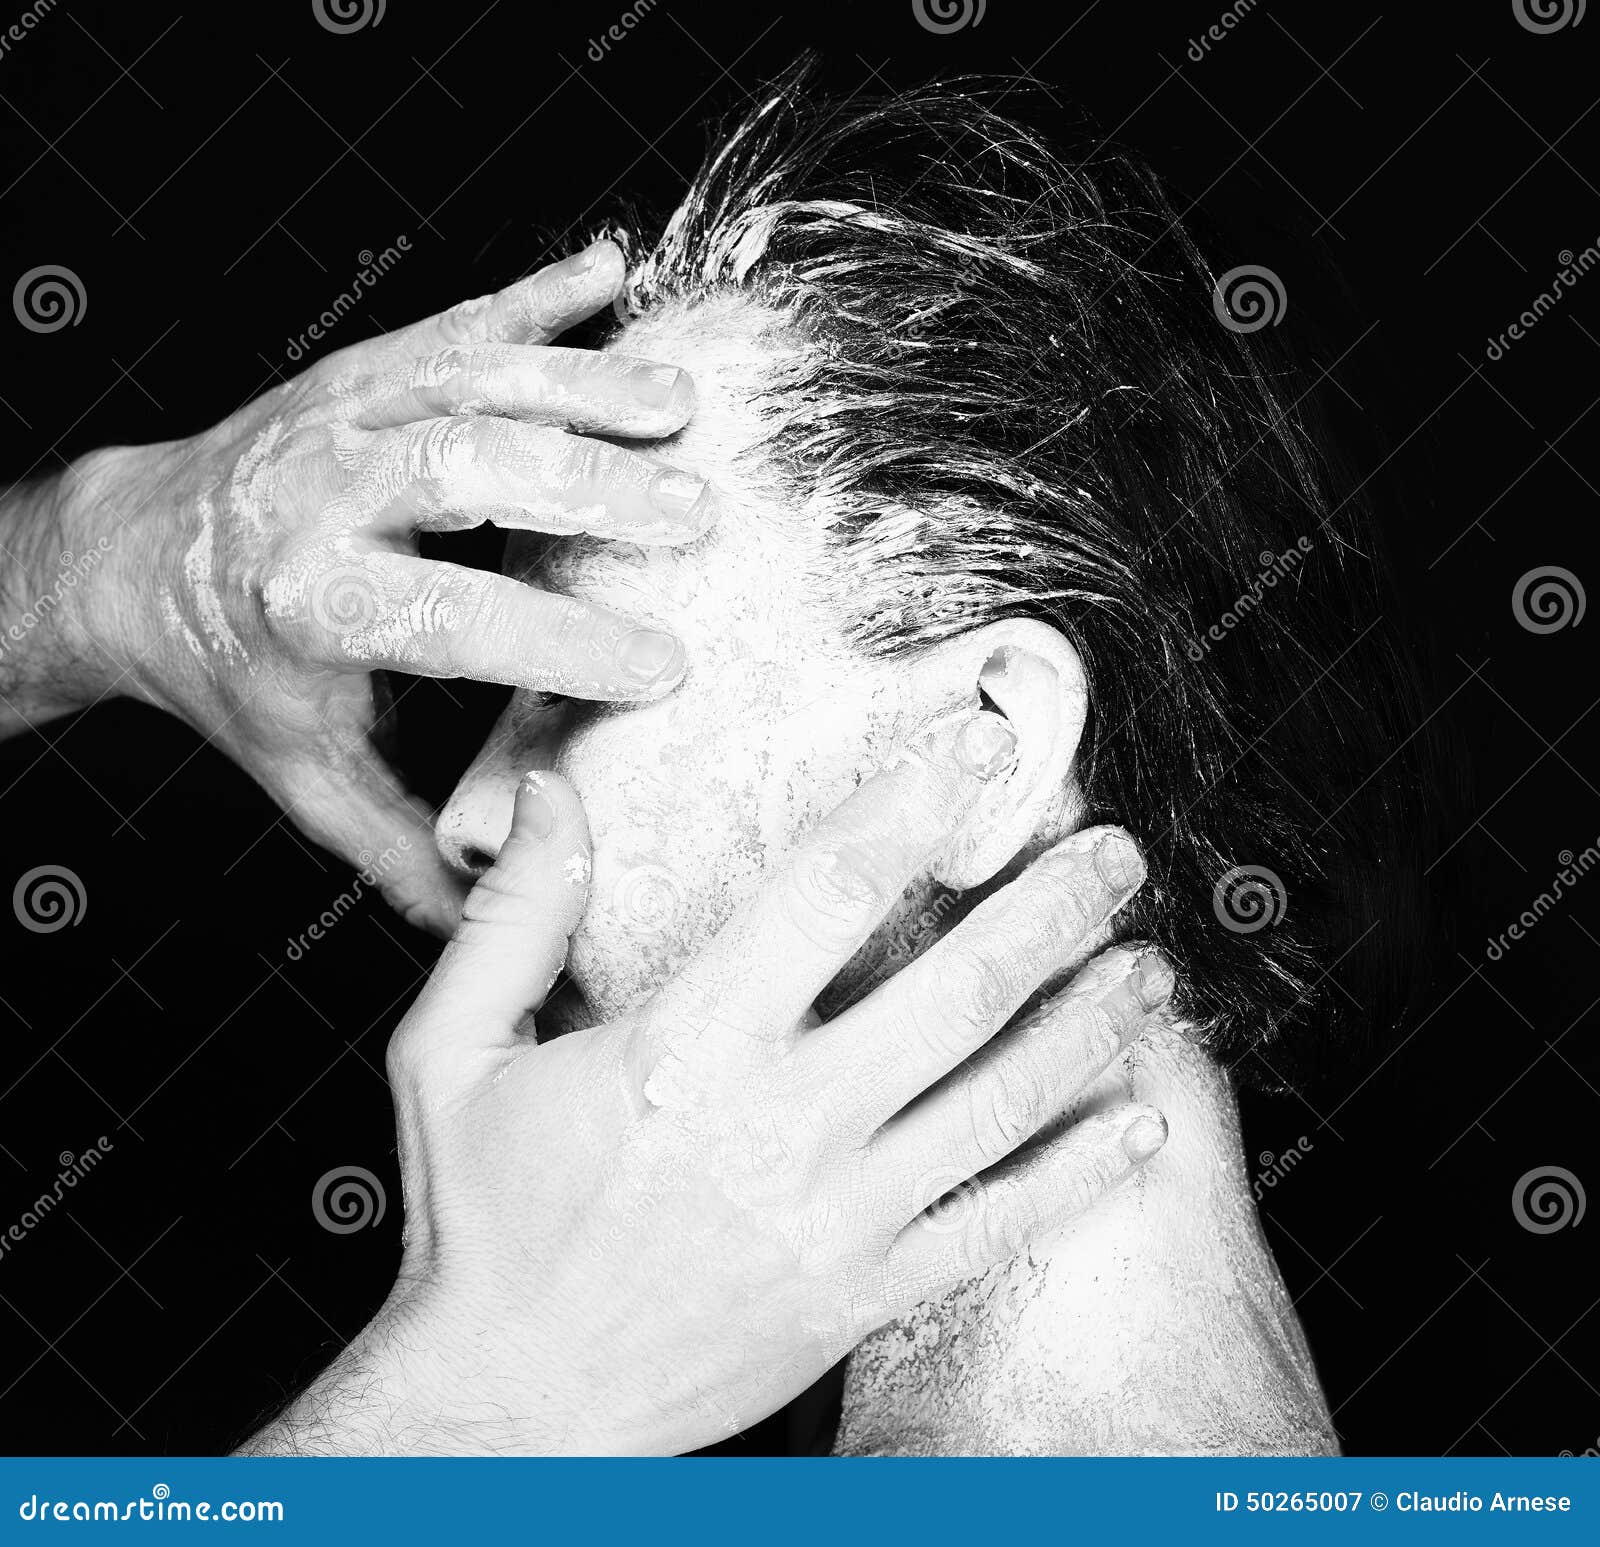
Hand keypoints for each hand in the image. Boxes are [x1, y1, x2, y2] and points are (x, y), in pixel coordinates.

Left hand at [64, 239, 704, 932]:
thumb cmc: (240, 670)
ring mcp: (343, 411)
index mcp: (312, 604)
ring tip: (683, 410)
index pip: (450, 617)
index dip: (561, 641)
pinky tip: (612, 271)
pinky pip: (456, 318)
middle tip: (696, 517)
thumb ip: (406, 850)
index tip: (663, 664)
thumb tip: (502, 925)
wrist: (146, 555)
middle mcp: (323, 492)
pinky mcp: (364, 365)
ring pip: (469, 377)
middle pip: (464, 467)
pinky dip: (538, 296)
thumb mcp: (310, 774)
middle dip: (588, 489)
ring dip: (584, 385)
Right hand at [314, 708, 1169, 1455]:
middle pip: (956, 990)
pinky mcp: (865, 1294)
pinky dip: (1078, 1173)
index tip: (977, 746)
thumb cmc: (482, 1224)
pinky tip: (1141, 1124)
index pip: (829, 891)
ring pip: (1000, 1101)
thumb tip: (544, 792)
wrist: (510, 1406)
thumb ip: (514, 918)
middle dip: (1050, 908)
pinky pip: (997, 1225)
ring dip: (1088, 1024)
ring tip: (1149, 962)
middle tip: (1114, 850)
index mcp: (687, 1048)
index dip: (914, 803)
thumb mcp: (451, 1053)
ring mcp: (839, 1219)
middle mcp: (783, 1126)